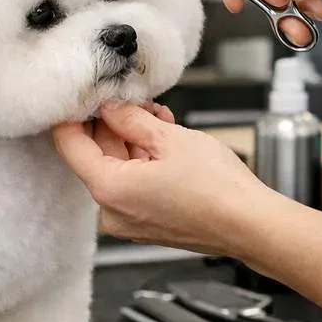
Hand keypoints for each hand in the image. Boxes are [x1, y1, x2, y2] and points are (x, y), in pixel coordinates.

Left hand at [53, 102, 271, 255]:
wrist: (251, 225)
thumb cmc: (218, 189)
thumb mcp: (169, 138)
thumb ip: (131, 119)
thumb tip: (109, 108)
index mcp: (109, 189)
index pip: (70, 146)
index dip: (72, 116)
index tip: (78, 96)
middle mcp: (112, 211)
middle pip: (95, 156)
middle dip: (111, 124)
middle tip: (130, 99)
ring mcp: (129, 220)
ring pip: (117, 168)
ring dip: (132, 139)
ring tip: (155, 115)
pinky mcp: (146, 223)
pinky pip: (133, 184)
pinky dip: (143, 161)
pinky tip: (161, 138)